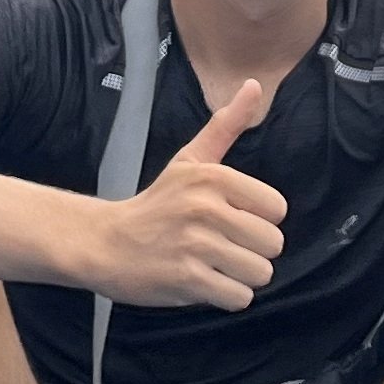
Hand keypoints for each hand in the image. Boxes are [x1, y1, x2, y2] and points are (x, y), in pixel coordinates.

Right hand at [86, 79, 283, 311]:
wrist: (105, 243)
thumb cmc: (156, 203)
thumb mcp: (189, 160)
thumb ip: (225, 126)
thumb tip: (255, 85)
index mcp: (214, 177)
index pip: (278, 209)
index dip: (258, 220)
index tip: (228, 220)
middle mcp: (206, 208)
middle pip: (273, 244)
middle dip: (250, 252)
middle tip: (218, 247)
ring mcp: (196, 245)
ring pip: (260, 274)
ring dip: (239, 277)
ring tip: (211, 265)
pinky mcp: (187, 279)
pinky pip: (239, 298)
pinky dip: (225, 296)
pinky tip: (202, 282)